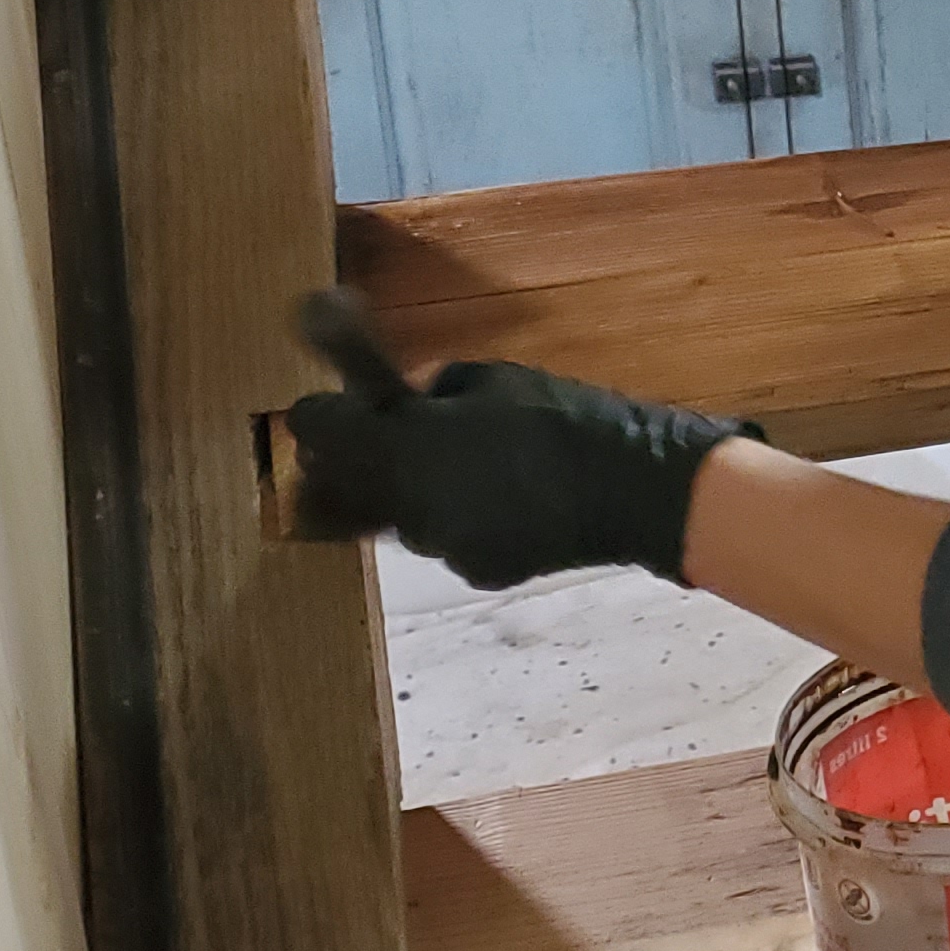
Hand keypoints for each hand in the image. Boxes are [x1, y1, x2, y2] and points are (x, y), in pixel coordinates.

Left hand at [283, 288, 755, 589]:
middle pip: (339, 488)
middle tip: (376, 439)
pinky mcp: (475, 571)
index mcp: (406, 445)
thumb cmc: (563, 416)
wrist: (633, 488)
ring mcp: (441, 546)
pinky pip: (445, 541)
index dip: (318, 416)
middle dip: (350, 463)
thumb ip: (431, 393)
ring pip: (395, 518)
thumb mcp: (490, 379)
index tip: (332, 405)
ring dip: (405, 493)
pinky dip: (457, 521)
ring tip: (454, 469)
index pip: (316, 431)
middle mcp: (408, 505)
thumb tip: (404, 401)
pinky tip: (497, 502)